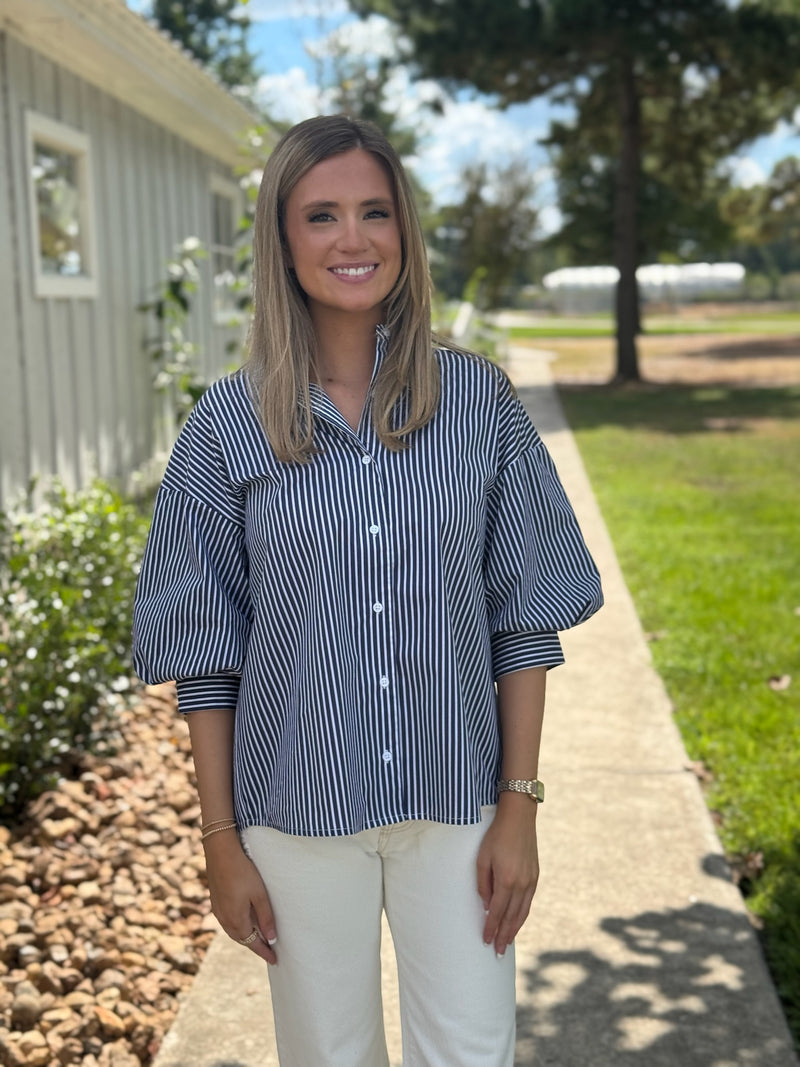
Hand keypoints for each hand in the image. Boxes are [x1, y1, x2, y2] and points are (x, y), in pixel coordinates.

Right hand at [203, 831, 277, 964]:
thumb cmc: (243, 871)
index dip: (264, 952)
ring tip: (259, 938)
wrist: (220, 851)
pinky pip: (228, 921)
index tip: (275, 960)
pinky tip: (245, 921)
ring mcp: (218, 910)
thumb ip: (265, 917)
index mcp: (236, 919)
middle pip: (242, 939)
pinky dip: (238, 926)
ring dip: (246, 936)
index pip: (252, 943)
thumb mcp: (259, 894)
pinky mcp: (216, 901)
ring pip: (234, 931)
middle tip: (269, 951)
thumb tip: (271, 939)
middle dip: (255, 946)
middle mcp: (224, 919)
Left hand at [476, 795, 538, 956]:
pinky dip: (522, 916)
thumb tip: (487, 905)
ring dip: (514, 930)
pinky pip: (528, 902)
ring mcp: (531, 881)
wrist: (519, 818)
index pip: (498, 912)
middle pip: (512, 917)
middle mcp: (521, 884)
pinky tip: (517, 922)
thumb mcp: (482, 858)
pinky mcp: (535, 876)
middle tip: (497, 952)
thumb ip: (483, 884)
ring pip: (522, 913)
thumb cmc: (495, 836)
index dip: (491, 928)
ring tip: (507, 943)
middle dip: (504, 936)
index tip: (486, 941)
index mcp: (506, 880)